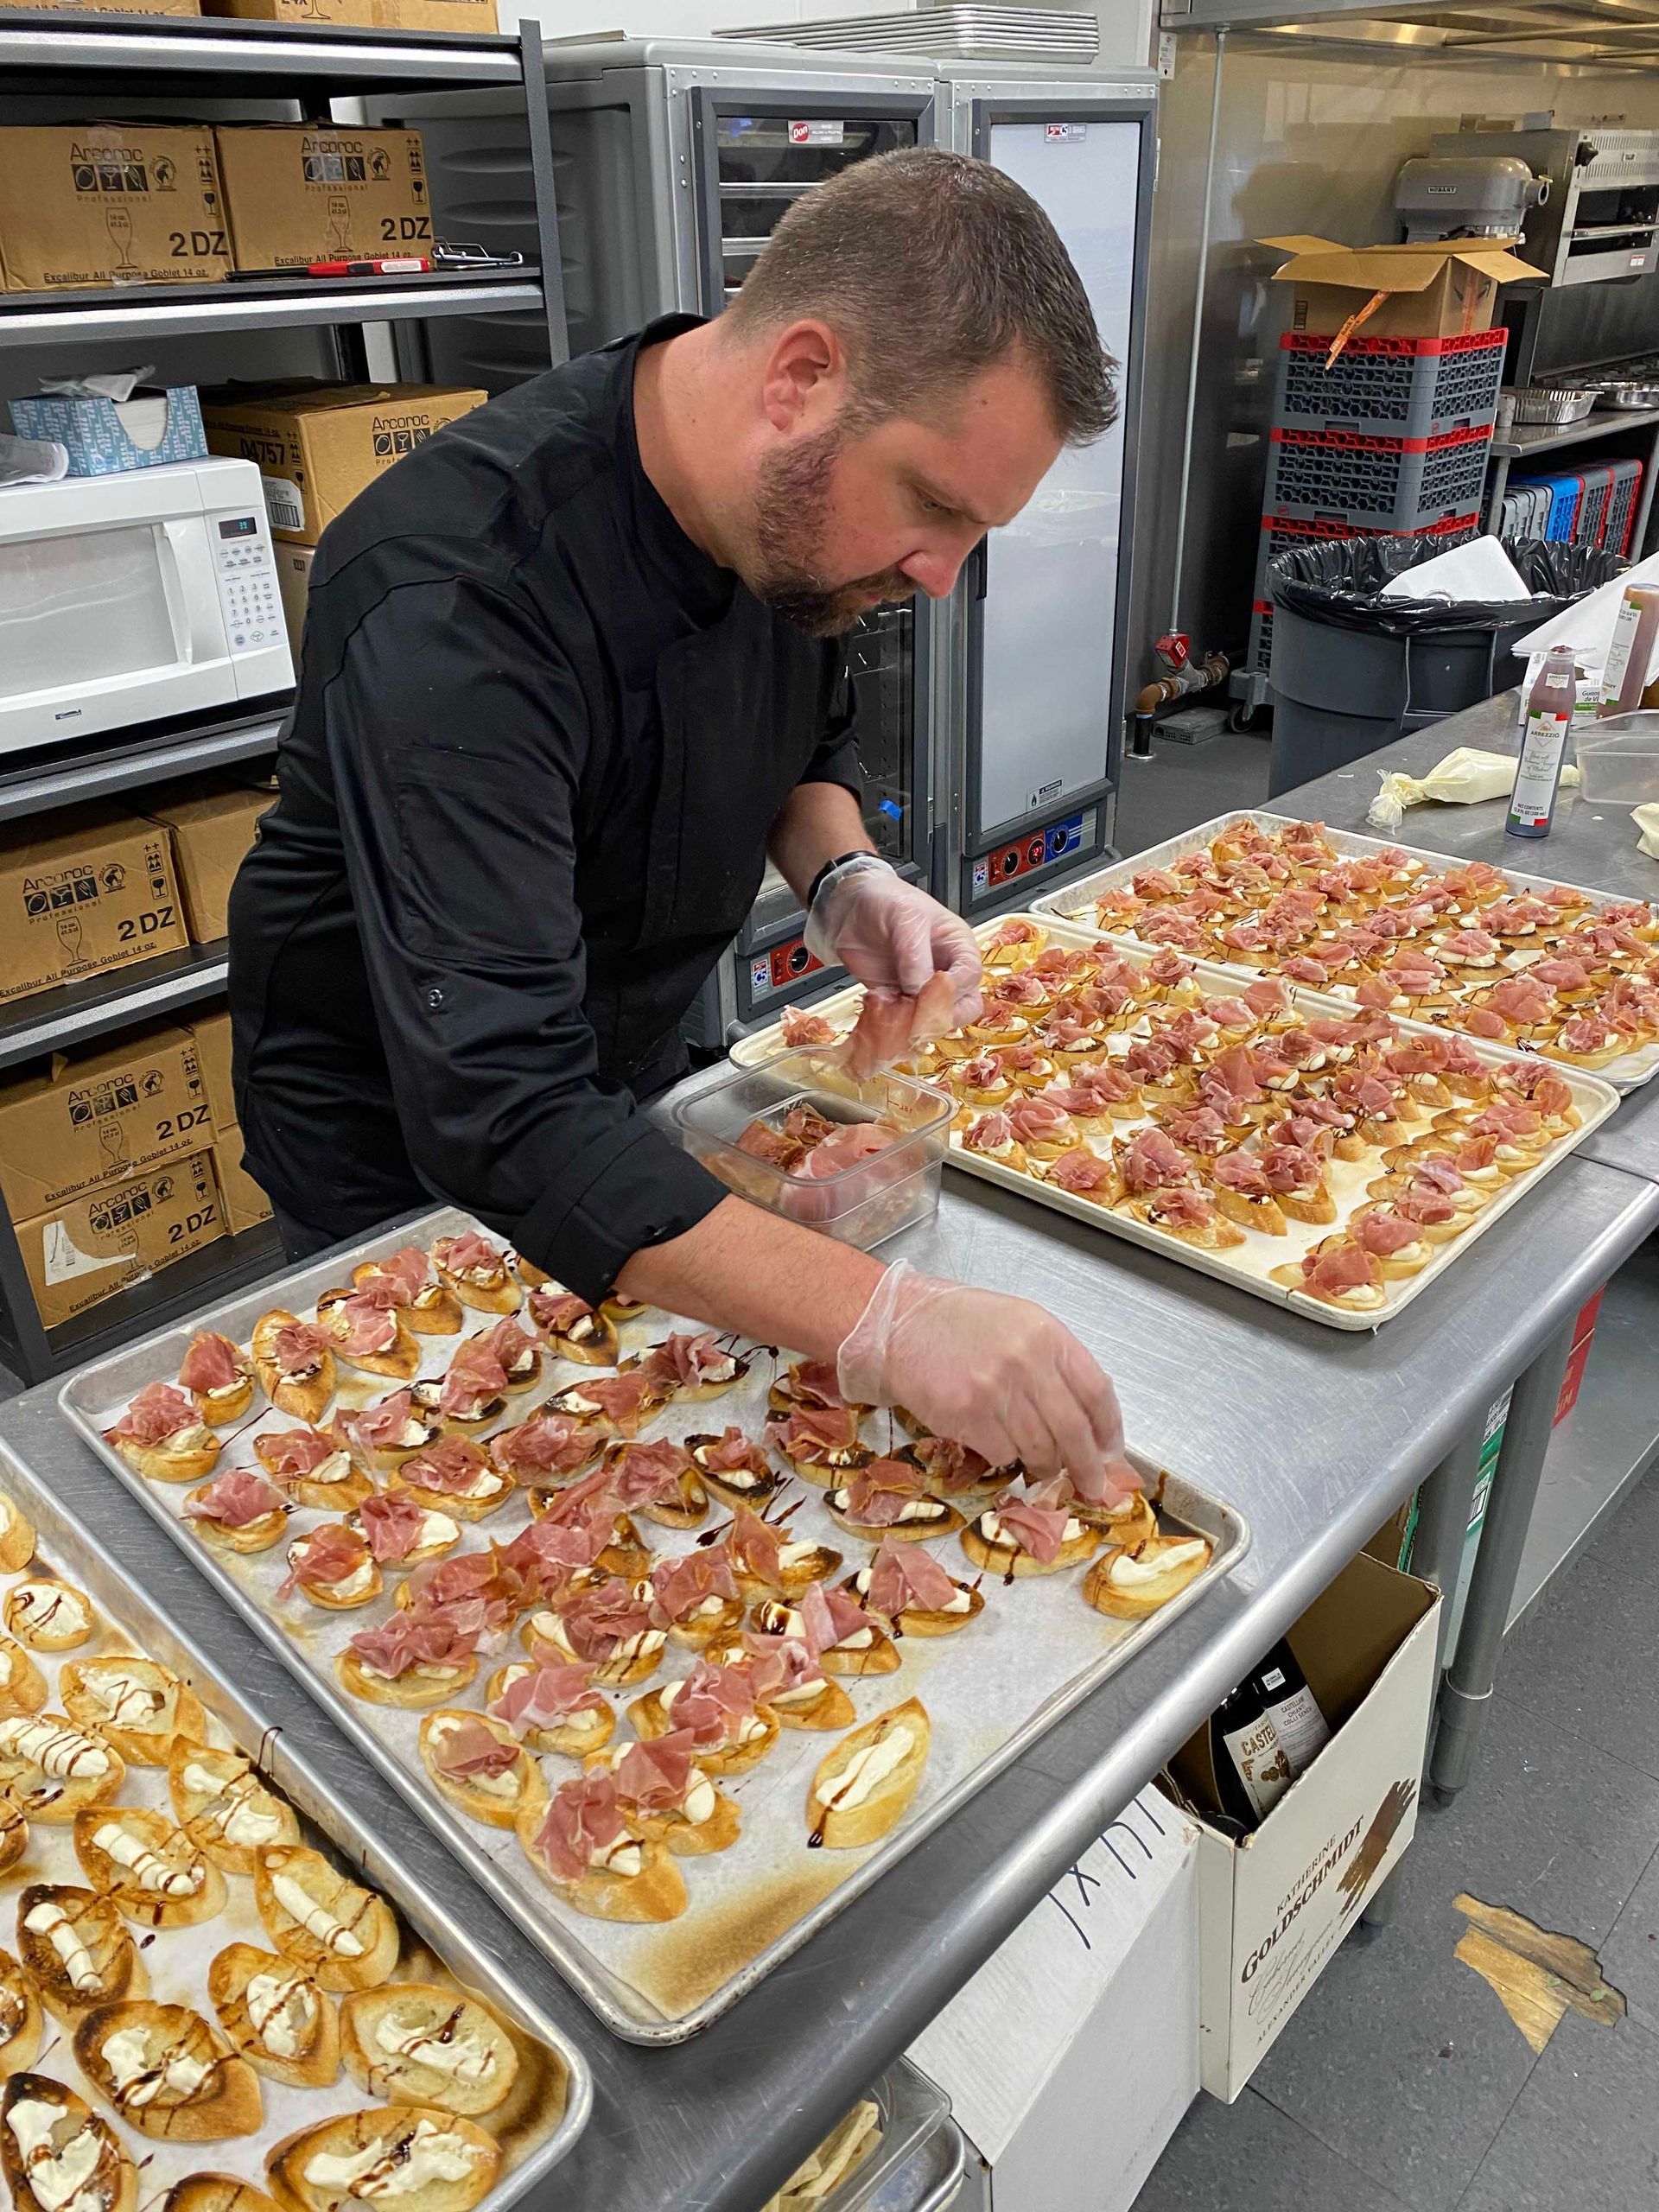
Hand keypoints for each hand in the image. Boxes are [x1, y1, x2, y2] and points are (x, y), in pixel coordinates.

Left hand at [804, 858, 981, 1025]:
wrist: (850, 908)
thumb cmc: (886, 901)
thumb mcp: (905, 917)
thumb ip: (914, 953)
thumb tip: (920, 989)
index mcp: (958, 945)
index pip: (970, 974)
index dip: (955, 986)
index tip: (931, 988)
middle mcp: (946, 970)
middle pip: (964, 1006)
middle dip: (943, 1013)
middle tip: (916, 1009)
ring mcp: (922, 988)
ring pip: (935, 1019)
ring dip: (915, 1020)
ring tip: (892, 1004)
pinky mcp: (899, 999)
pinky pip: (904, 1021)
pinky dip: (893, 1021)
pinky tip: (878, 1004)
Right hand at [837, 1261, 1138, 1498]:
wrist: (899, 1325)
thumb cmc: (960, 1324)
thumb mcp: (1020, 1325)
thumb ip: (1055, 1364)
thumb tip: (1087, 1421)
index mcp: (1047, 1335)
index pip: (1097, 1392)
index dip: (1109, 1429)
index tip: (1110, 1450)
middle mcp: (1027, 1361)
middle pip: (1074, 1431)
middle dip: (1087, 1467)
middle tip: (1091, 1485)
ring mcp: (996, 1390)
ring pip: (1039, 1449)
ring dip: (1044, 1466)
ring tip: (1041, 1467)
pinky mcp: (967, 1416)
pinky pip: (1002, 1453)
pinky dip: (1004, 1455)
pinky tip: (994, 1440)